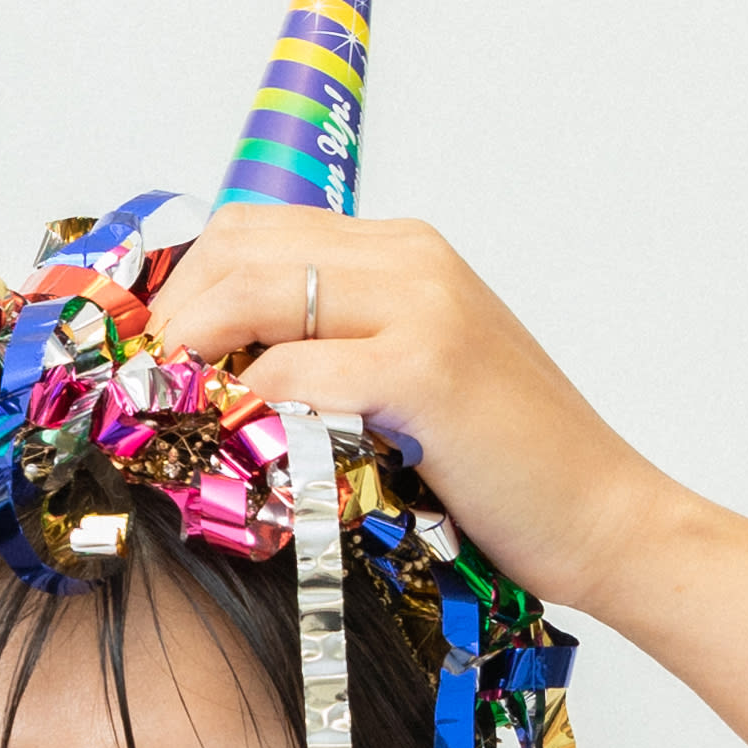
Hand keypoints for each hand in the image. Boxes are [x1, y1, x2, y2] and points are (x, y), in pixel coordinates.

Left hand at [146, 209, 689, 625]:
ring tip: (179, 417)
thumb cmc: (496, 466)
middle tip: (146, 395)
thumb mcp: (399, 382)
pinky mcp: (424, 370)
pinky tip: (247, 446)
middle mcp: (409, 259)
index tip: (149, 362)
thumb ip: (325, 351)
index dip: (182, 291)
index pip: (248, 232)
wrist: (601, 515)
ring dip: (194, 357)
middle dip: (170, 320)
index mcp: (401, 252)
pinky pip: (292, 369)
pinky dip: (249, 406)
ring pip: (252, 292)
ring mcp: (421, 307)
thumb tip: (210, 373)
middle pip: (235, 248)